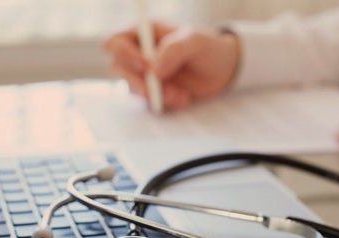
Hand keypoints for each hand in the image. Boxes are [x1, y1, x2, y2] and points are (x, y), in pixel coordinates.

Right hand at [104, 22, 239, 109]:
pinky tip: (183, 98)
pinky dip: (165, 103)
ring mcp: (146, 75)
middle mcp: (140, 54)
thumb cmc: (209, 48)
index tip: (145, 65)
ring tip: (181, 93)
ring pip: (133, 88)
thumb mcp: (195, 41)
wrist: (223, 71)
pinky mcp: (155, 92)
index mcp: (144, 34)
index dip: (124, 54)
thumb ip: (174, 49)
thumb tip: (153, 68)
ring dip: (156, 94)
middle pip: (117, 67)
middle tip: (157, 87)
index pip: (114, 41)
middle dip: (137, 80)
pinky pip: (149, 102)